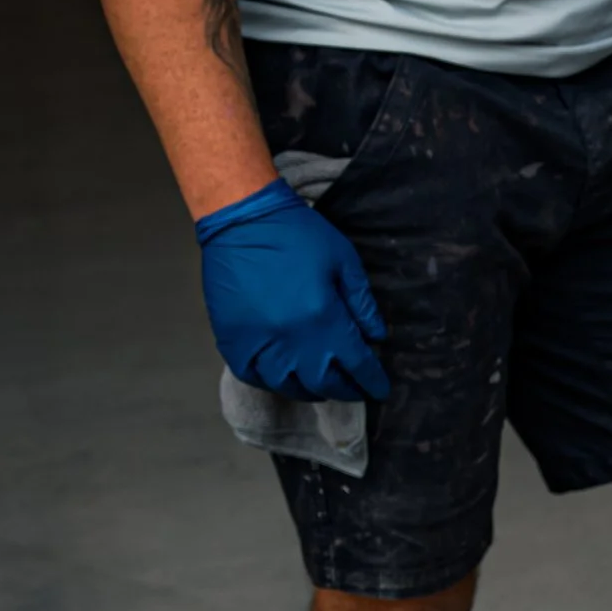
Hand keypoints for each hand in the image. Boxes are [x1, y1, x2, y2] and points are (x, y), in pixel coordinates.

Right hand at [195, 179, 388, 401]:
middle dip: (344, 390)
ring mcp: (259, 343)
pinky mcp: (232, 340)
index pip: (357, 365)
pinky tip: (283, 379)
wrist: (243, 219)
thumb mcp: (344, 262)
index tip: (379, 389)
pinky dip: (270, 382)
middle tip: (354, 390)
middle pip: (324, 382)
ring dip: (309, 390)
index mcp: (324, 320)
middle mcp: (292, 340)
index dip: (371, 380)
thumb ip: (362, 304)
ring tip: (321, 388)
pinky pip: (252, 375)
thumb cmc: (297, 235)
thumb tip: (376, 337)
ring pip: (288, 386)